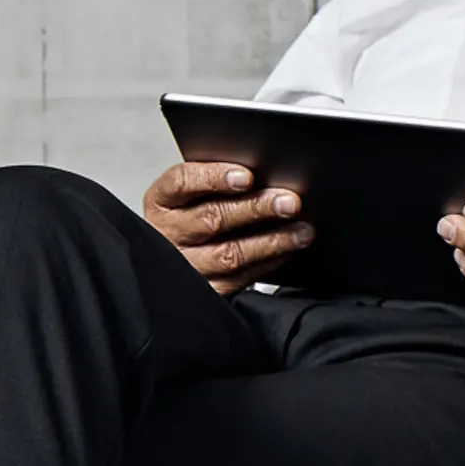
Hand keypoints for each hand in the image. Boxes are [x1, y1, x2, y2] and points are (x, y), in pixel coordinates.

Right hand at [143, 161, 313, 295]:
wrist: (166, 260)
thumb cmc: (188, 214)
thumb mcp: (191, 192)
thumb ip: (218, 181)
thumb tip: (264, 174)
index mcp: (162, 200)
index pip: (182, 182)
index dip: (214, 178)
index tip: (246, 176)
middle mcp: (166, 233)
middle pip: (211, 219)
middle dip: (256, 208)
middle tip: (289, 202)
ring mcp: (182, 265)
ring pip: (228, 254)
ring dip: (271, 241)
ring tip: (301, 231)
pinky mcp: (200, 291)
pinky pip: (236, 279)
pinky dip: (267, 263)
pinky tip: (287, 251)